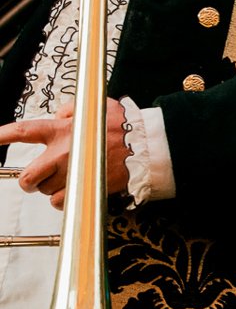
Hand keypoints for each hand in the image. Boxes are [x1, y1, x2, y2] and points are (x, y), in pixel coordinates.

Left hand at [0, 98, 129, 208]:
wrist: (148, 147)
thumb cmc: (127, 127)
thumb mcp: (100, 106)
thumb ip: (74, 109)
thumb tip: (60, 114)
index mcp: (63, 130)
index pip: (25, 131)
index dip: (2, 135)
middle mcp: (62, 153)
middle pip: (27, 177)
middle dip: (29, 181)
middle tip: (38, 179)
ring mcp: (70, 173)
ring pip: (44, 190)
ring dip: (52, 187)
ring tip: (69, 179)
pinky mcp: (82, 189)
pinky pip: (59, 202)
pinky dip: (63, 199)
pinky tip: (75, 190)